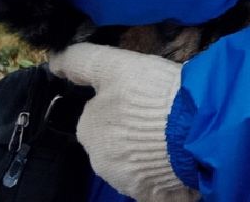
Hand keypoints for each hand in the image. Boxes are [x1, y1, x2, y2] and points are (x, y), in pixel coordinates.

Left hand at [49, 43, 197, 201]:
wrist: (195, 129)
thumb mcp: (117, 64)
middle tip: (157, 113)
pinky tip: (176, 154)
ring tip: (170, 133)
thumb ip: (83, 62)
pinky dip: (159, 170)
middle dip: (129, 129)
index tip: (138, 98)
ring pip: (131, 161)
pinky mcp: (148, 195)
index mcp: (89, 128)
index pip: (97, 116)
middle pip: (113, 140)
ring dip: (143, 150)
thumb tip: (54, 62)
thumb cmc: (154, 92)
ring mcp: (124, 181)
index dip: (117, 104)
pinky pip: (150, 181)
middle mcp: (99, 160)